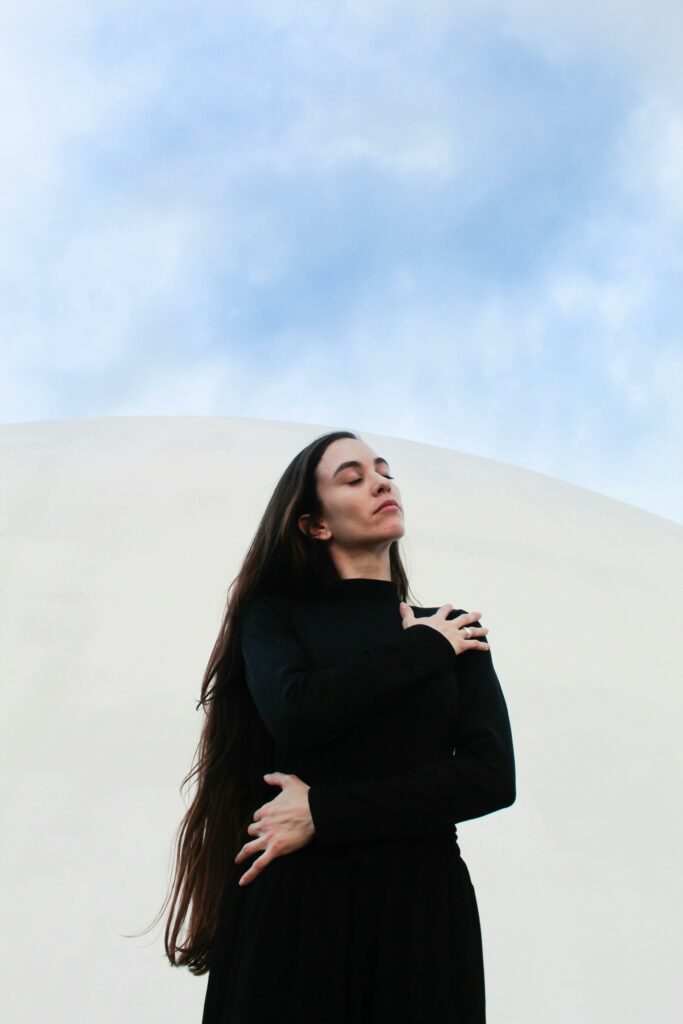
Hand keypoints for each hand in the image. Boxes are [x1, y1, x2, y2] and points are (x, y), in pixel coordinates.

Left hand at [234, 771, 315, 886]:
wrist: (315, 813)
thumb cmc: (305, 797)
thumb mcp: (290, 781)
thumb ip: (276, 778)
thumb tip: (265, 777)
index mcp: (266, 810)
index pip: (258, 816)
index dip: (263, 818)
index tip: (269, 819)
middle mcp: (264, 824)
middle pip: (253, 830)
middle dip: (257, 833)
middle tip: (263, 836)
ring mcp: (268, 838)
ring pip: (250, 847)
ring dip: (243, 853)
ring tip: (238, 859)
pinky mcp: (275, 850)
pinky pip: (259, 864)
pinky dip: (250, 873)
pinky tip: (242, 882)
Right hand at [399, 602, 489, 655]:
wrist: (425, 645)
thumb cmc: (416, 635)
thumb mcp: (409, 623)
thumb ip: (407, 614)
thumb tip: (401, 604)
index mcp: (437, 620)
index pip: (443, 612)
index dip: (447, 608)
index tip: (451, 605)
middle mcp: (449, 626)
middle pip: (463, 619)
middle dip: (471, 616)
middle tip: (478, 613)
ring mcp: (456, 635)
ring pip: (471, 631)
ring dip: (480, 630)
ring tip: (487, 629)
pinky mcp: (460, 645)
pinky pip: (473, 645)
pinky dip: (481, 646)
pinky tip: (487, 647)